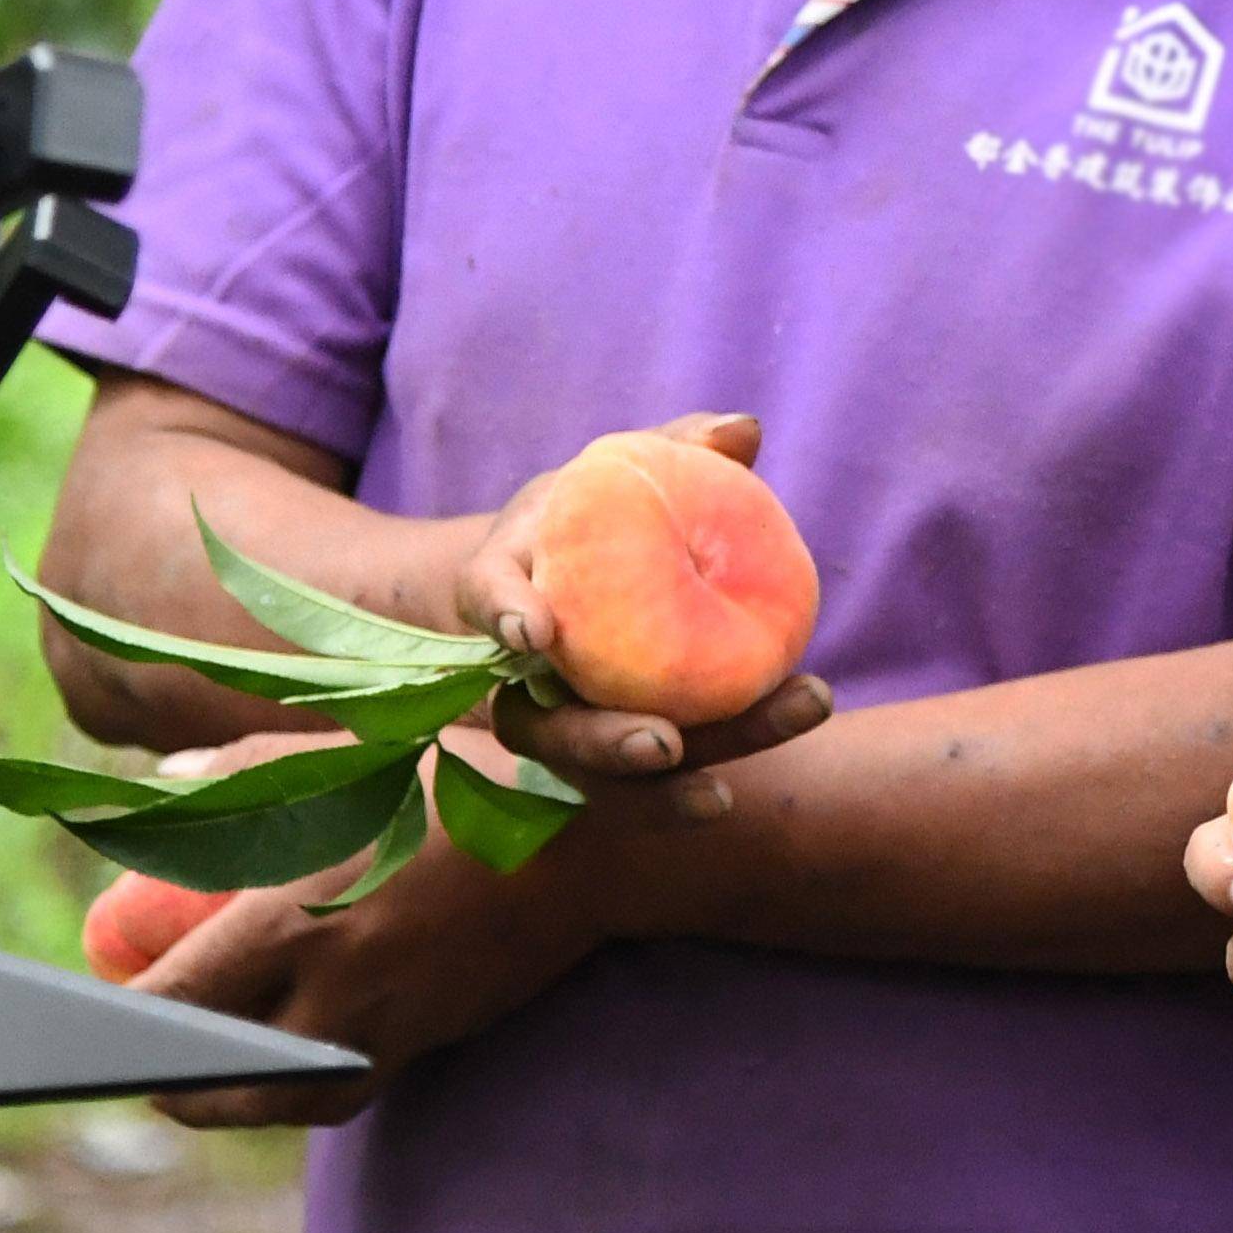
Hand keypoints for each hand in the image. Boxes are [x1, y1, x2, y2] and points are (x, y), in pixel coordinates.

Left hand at [132, 741, 617, 1129]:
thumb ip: (240, 771)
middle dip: (164, 1075)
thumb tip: (160, 783)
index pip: (176, 1003)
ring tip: (188, 1075)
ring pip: (280, 1098)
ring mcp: (384, 1025)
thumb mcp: (339, 755)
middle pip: (215, 1075)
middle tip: (135, 1050)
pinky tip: (278, 1065)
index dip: (123, 1021)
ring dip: (228, 1096)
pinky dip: (297, 1088)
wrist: (585, 836)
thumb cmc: (453, 777)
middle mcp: (334, 988)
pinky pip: (341, 1090)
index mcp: (294, 914)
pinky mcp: (426, 1040)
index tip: (98, 1006)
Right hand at [450, 409, 835, 812]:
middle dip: (602, 738)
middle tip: (663, 740)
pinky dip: (669, 802)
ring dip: (653, 788)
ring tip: (721, 793)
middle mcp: (514, 671)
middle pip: (545, 721)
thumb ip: (678, 450)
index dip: (504, 613)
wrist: (555, 577)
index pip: (487, 595)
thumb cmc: (593, 515)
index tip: (533, 633)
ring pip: (587, 772)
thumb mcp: (619, 474)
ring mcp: (550, 724)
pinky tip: (724, 802)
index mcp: (502, 582)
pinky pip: (624, 794)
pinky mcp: (590, 762)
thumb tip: (745, 430)